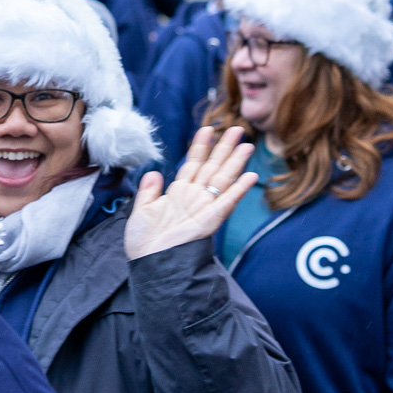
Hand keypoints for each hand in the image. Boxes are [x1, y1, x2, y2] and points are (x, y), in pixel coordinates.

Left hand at [125, 126, 257, 259]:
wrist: (150, 263)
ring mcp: (204, 208)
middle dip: (224, 148)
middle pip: (213, 167)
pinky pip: (227, 202)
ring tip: (246, 145)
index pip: (192, 164)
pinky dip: (239, 189)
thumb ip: (148, 191)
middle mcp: (194, 197)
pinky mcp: (210, 221)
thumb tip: (154, 172)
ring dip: (235, 163)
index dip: (200, 146)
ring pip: (223, 179)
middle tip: (237, 129)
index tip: (207, 129)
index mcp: (178, 193)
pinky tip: (250, 176)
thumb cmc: (145, 243)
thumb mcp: (142, 211)